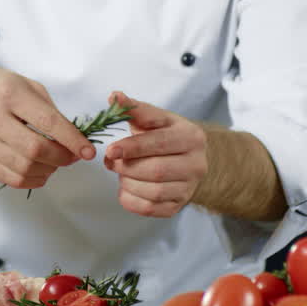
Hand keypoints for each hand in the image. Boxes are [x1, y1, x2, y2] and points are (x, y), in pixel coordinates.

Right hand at [0, 62, 95, 189]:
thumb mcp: (23, 84)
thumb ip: (48, 109)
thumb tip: (72, 138)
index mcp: (9, 93)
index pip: (48, 122)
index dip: (73, 140)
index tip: (87, 151)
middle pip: (37, 150)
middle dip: (62, 158)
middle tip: (72, 156)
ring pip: (25, 168)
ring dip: (49, 170)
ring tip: (55, 162)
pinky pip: (11, 179)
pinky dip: (32, 180)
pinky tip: (40, 171)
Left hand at [102, 91, 206, 217]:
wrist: (188, 160)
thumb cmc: (166, 136)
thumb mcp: (156, 119)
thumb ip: (135, 109)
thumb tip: (114, 96)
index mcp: (191, 137)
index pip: (159, 143)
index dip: (132, 147)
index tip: (110, 150)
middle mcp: (197, 164)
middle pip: (156, 170)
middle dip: (127, 167)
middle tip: (110, 162)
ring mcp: (190, 188)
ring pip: (154, 192)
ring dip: (128, 183)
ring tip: (120, 174)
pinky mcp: (179, 205)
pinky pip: (151, 209)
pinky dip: (132, 201)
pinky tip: (125, 189)